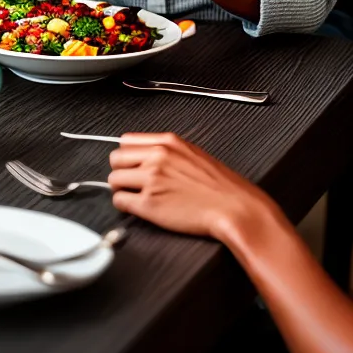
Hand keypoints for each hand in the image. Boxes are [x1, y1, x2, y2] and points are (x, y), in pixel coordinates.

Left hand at [108, 133, 273, 241]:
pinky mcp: (150, 204)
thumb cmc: (223, 188)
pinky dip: (124, 205)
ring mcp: (151, 180)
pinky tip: (136, 208)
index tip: (130, 164)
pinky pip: (120, 201)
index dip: (127, 155)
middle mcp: (156, 158)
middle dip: (121, 171)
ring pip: (113, 180)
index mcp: (167, 143)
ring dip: (121, 189)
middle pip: (115, 159)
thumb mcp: (193, 154)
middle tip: (129, 181)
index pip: (125, 141)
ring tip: (133, 195)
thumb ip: (168, 151)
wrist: (238, 210)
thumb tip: (145, 154)